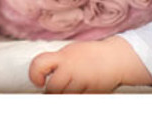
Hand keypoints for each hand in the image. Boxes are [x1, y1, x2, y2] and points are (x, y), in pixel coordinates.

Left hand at [28, 38, 151, 93]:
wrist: (116, 58)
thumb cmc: (91, 55)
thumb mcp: (71, 52)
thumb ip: (57, 62)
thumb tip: (42, 73)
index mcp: (64, 56)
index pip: (40, 64)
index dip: (35, 74)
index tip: (39, 80)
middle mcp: (71, 68)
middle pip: (53, 87)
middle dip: (53, 91)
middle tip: (57, 89)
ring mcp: (82, 80)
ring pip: (65, 96)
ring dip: (66, 95)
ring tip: (72, 89)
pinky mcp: (92, 92)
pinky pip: (80, 99)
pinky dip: (78, 97)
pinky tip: (83, 90)